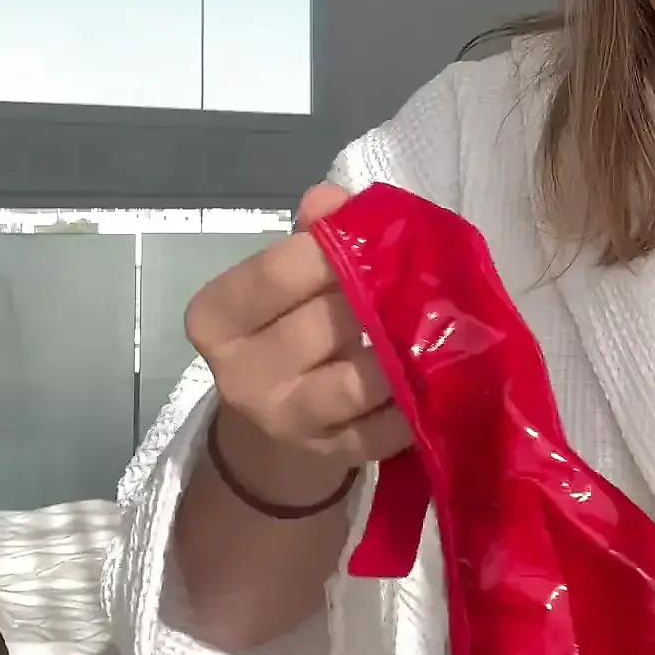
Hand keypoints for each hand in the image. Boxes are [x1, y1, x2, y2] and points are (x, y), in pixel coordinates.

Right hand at [184, 183, 411, 501]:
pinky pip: (384, 429)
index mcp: (217, 317)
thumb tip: (332, 197)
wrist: (275, 428)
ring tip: (436, 329)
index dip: (332, 251)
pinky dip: (414, 404)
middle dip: (377, 301)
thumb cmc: (287, 330)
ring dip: (401, 354)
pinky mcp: (331, 456)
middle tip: (422, 283)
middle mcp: (239, 374)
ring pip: (354, 383)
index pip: (276, 273)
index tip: (373, 242)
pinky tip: (435, 381)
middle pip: (321, 326)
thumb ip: (309, 237)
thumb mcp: (285, 283)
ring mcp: (285, 422)